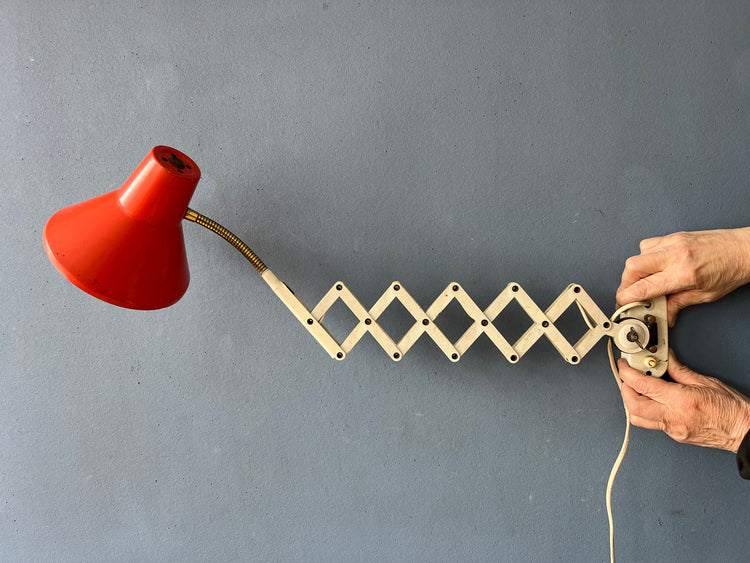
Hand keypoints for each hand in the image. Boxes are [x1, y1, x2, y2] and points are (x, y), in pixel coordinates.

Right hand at [616, 228, 749, 325]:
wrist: (746, 249)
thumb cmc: (732, 270)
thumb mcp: (705, 295)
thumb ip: (678, 303)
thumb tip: (663, 314)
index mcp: (683, 273)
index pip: (644, 287)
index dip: (627, 298)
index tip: (623, 304)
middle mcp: (675, 255)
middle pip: (632, 268)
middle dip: (625, 283)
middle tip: (629, 294)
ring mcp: (673, 242)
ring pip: (637, 255)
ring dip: (634, 271)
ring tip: (643, 282)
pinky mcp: (674, 236)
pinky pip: (648, 245)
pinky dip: (645, 257)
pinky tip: (653, 266)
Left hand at [618, 349, 749, 452]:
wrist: (745, 432)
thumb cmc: (732, 409)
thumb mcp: (706, 381)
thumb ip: (680, 370)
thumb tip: (666, 359)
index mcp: (681, 401)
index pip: (642, 386)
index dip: (627, 373)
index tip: (624, 365)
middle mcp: (673, 418)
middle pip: (632, 406)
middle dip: (624, 389)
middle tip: (627, 376)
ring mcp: (673, 430)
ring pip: (638, 418)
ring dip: (632, 402)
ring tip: (638, 387)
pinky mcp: (675, 436)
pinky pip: (652, 423)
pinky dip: (646, 410)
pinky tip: (652, 400)